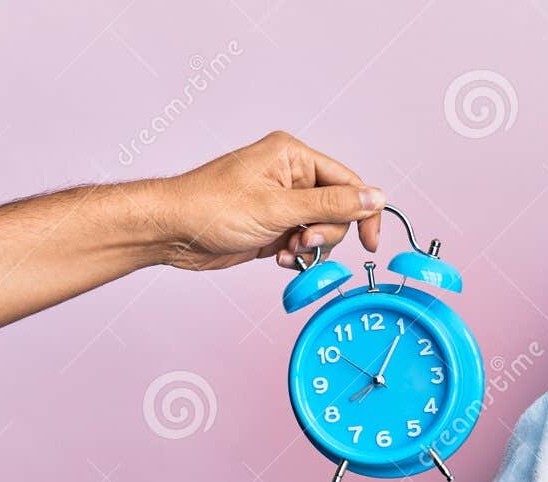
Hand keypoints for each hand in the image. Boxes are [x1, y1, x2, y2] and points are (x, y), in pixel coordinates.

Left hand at [149, 131, 385, 271]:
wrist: (172, 232)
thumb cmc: (211, 208)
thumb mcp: (279, 207)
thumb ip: (331, 204)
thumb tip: (374, 197)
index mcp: (293, 157)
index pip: (347, 182)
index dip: (363, 211)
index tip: (369, 242)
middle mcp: (290, 177)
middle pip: (337, 210)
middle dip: (325, 233)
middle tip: (302, 242)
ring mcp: (282, 203)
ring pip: (322, 230)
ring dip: (310, 248)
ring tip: (286, 252)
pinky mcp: (273, 226)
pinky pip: (303, 243)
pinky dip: (297, 256)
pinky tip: (279, 258)